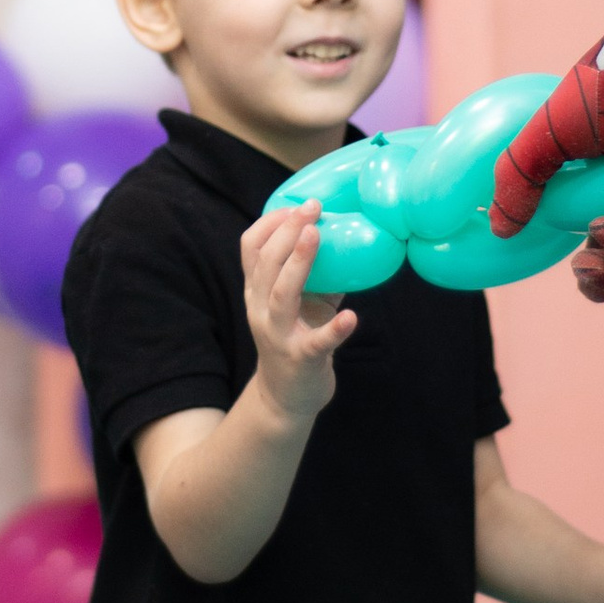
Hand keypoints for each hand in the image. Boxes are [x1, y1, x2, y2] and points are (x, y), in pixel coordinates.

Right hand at [240, 205, 357, 424]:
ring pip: (281, 294)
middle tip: (312, 207)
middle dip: (286, 231)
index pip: (250, 247)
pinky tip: (351, 317)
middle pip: (265, 263)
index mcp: (258, 291)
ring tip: (317, 235)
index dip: (271, 222)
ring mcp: (278, 335)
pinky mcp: (301, 358)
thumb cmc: (298, 338)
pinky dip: (335, 329)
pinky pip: (317, 342)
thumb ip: (322, 272)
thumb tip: (352, 235)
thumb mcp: (304, 301)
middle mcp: (260, 309)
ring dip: (298, 262)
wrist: (286, 398)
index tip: (297, 204)